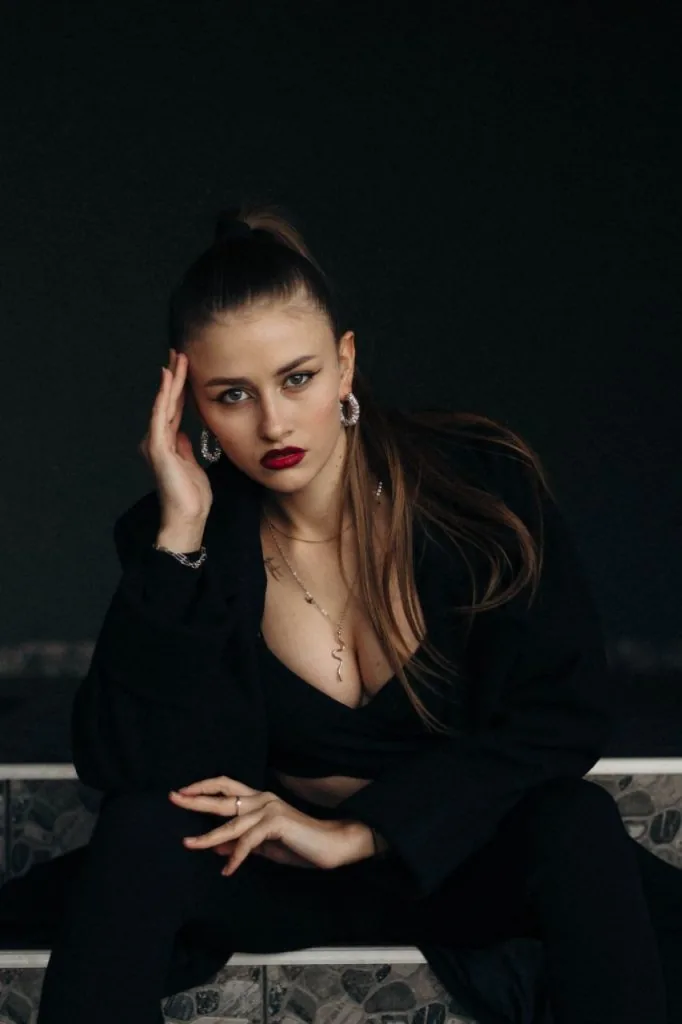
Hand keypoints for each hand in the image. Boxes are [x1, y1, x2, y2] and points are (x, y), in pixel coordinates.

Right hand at [138, 347, 213, 524]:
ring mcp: (155, 442)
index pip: (175, 409)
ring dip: (171, 380)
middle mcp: (157, 440)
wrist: (188, 517)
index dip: (180, 388)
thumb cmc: (192, 497)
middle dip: (175, 377)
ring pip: (164, 403)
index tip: (186, 368)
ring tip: (177, 358)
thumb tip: (183, 432)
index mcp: (167, 444)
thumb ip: (185, 447)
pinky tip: (169, 378)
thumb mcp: (192, 465)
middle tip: (180, 352)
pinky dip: (164, 395)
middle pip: (168, 402)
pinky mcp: (157, 447)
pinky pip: (160, 415)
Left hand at [169, 775, 357, 874]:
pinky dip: (236, 857)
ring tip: (189, 843)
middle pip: (222, 796)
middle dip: (195, 798)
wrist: (332, 845)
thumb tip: (214, 848)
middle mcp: (262, 798)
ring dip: (208, 836)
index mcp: (259, 800)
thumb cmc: (300, 845)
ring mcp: (269, 809)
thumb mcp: (265, 846)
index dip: (203, 787)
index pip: (226, 787)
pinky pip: (248, 842)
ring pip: (231, 823)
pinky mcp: (276, 824)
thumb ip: (241, 844)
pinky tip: (228, 870)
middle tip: (173, 798)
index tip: (182, 792)